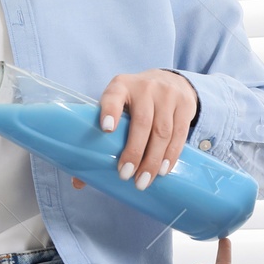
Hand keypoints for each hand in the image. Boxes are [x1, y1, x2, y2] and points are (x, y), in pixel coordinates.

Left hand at [70, 69, 197, 191]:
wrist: (170, 81)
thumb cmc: (134, 102)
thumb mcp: (117, 108)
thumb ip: (99, 138)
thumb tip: (78, 182)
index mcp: (121, 86)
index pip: (113, 97)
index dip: (109, 111)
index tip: (106, 129)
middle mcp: (145, 88)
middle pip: (142, 122)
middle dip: (134, 152)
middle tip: (125, 175)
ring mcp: (167, 95)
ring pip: (162, 131)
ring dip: (153, 160)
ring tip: (143, 180)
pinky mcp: (185, 105)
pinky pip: (180, 133)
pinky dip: (171, 155)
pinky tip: (164, 170)